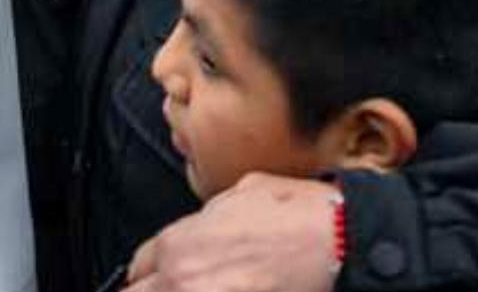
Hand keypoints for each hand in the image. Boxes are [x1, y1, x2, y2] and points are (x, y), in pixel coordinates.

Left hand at [125, 173, 340, 291]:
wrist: (339, 240)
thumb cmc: (299, 215)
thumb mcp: (239, 195)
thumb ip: (207, 217)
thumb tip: (202, 225)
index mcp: (180, 241)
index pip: (138, 267)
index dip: (149, 272)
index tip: (157, 277)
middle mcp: (184, 277)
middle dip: (156, 289)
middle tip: (179, 284)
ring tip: (210, 284)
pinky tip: (232, 289)